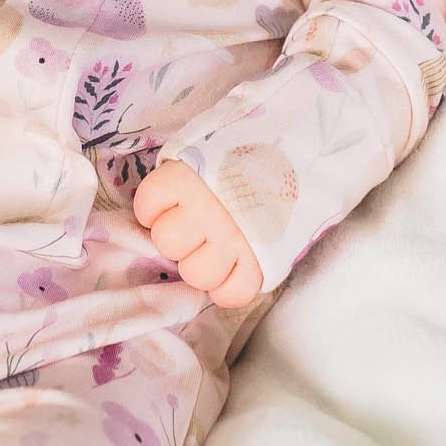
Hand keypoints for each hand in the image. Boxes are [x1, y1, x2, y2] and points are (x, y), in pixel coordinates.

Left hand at [132, 160, 262, 308]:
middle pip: (167, 243)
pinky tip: (231, 269)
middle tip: (197, 226)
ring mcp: (233, 238)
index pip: (147, 206)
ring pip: (195, 274)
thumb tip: (156, 213)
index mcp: (187, 177)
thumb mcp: (203, 151)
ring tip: (215, 247)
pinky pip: (232, 294)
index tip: (172, 201)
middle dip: (178, 238)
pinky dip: (228, 288)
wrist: (299, 155)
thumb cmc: (240, 158)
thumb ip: (179, 179)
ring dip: (202, 265)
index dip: (155, 208)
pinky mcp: (259, 262)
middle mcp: (206, 209)